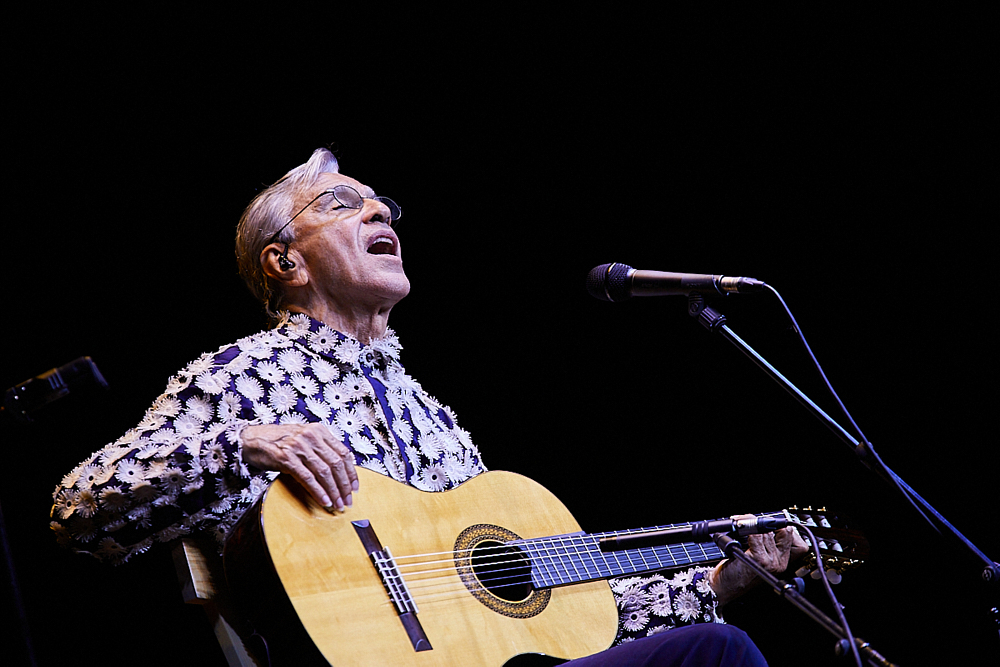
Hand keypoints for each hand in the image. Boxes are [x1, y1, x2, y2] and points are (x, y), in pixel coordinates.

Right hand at [241, 423, 358, 510]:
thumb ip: (321, 449)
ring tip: (337, 504)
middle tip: (347, 500)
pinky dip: (318, 492)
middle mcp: (311, 436)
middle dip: (344, 486)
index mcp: (319, 430)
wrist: (251, 439)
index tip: (354, 487)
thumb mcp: (304, 439)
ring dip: (334, 492)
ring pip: (324, 472)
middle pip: (336, 464)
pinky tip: (324, 500)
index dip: (352, 472)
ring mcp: (298, 447)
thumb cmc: (278, 441)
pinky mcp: (286, 458)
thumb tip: (339, 470)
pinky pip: (308, 478)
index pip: (343, 452)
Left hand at [709, 515, 808, 606]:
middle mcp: (779, 563)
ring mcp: (770, 562)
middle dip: (768, 523)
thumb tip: (764, 522)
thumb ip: (766, 544)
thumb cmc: (737, 571)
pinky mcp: (759, 560)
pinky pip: (756, 535)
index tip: (770, 525)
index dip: (785, 530)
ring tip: (740, 526)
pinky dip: (745, 529)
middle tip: (752, 522)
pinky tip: (738, 532)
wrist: (724, 587)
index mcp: (782, 562)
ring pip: (766, 531)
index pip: (798, 543)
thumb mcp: (757, 558)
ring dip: (751, 524)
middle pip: (784, 532)